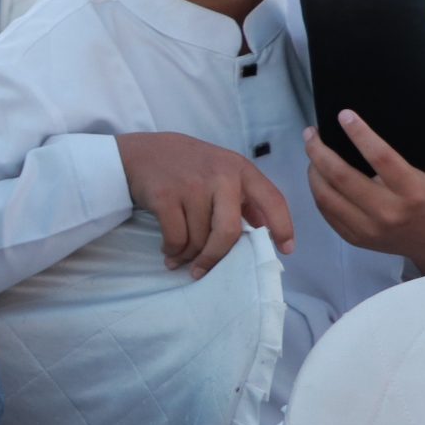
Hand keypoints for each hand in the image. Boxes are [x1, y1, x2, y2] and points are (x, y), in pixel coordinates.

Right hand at [115, 131, 294, 276]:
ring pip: (198, 238)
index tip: (286, 250)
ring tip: (179, 258)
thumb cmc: (185, 164)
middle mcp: (220, 176)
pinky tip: (169, 251)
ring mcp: (191, 185)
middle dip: (215, 257)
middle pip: (228, 232)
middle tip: (204, 271)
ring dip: (188, 256)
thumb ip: (242, 194)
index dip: (283, 226)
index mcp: (239, 169)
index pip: (272, 200)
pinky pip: (175, 237)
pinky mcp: (164, 196)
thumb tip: (264, 226)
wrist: (139, 152)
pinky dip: (172, 250)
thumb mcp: (220, 168)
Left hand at [306, 111, 424, 275]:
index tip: (344, 115)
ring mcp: (369, 228)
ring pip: (327, 195)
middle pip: (342, 176)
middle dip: (320, 150)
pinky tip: (317, 173)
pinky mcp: (355, 238)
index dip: (360, 135)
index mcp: (414, 192)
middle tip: (312, 132)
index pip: (381, 158)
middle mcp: (388, 212)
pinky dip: (317, 189)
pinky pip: (326, 212)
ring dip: (313, 169)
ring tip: (312, 148)